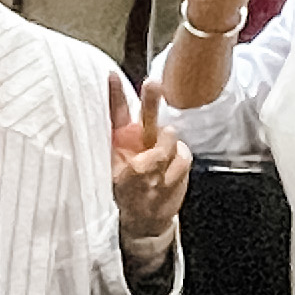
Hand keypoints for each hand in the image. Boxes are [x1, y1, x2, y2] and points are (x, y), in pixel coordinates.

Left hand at [110, 80, 188, 258]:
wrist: (147, 217)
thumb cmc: (128, 195)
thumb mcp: (120, 183)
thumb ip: (137, 169)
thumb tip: (152, 157)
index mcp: (121, 139)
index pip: (118, 113)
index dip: (115, 94)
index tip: (111, 77)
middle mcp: (142, 136)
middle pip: (149, 112)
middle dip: (151, 97)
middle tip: (152, 83)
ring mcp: (163, 145)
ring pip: (170, 139)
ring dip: (164, 161)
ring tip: (153, 181)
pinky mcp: (181, 155)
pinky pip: (183, 157)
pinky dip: (175, 173)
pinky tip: (165, 183)